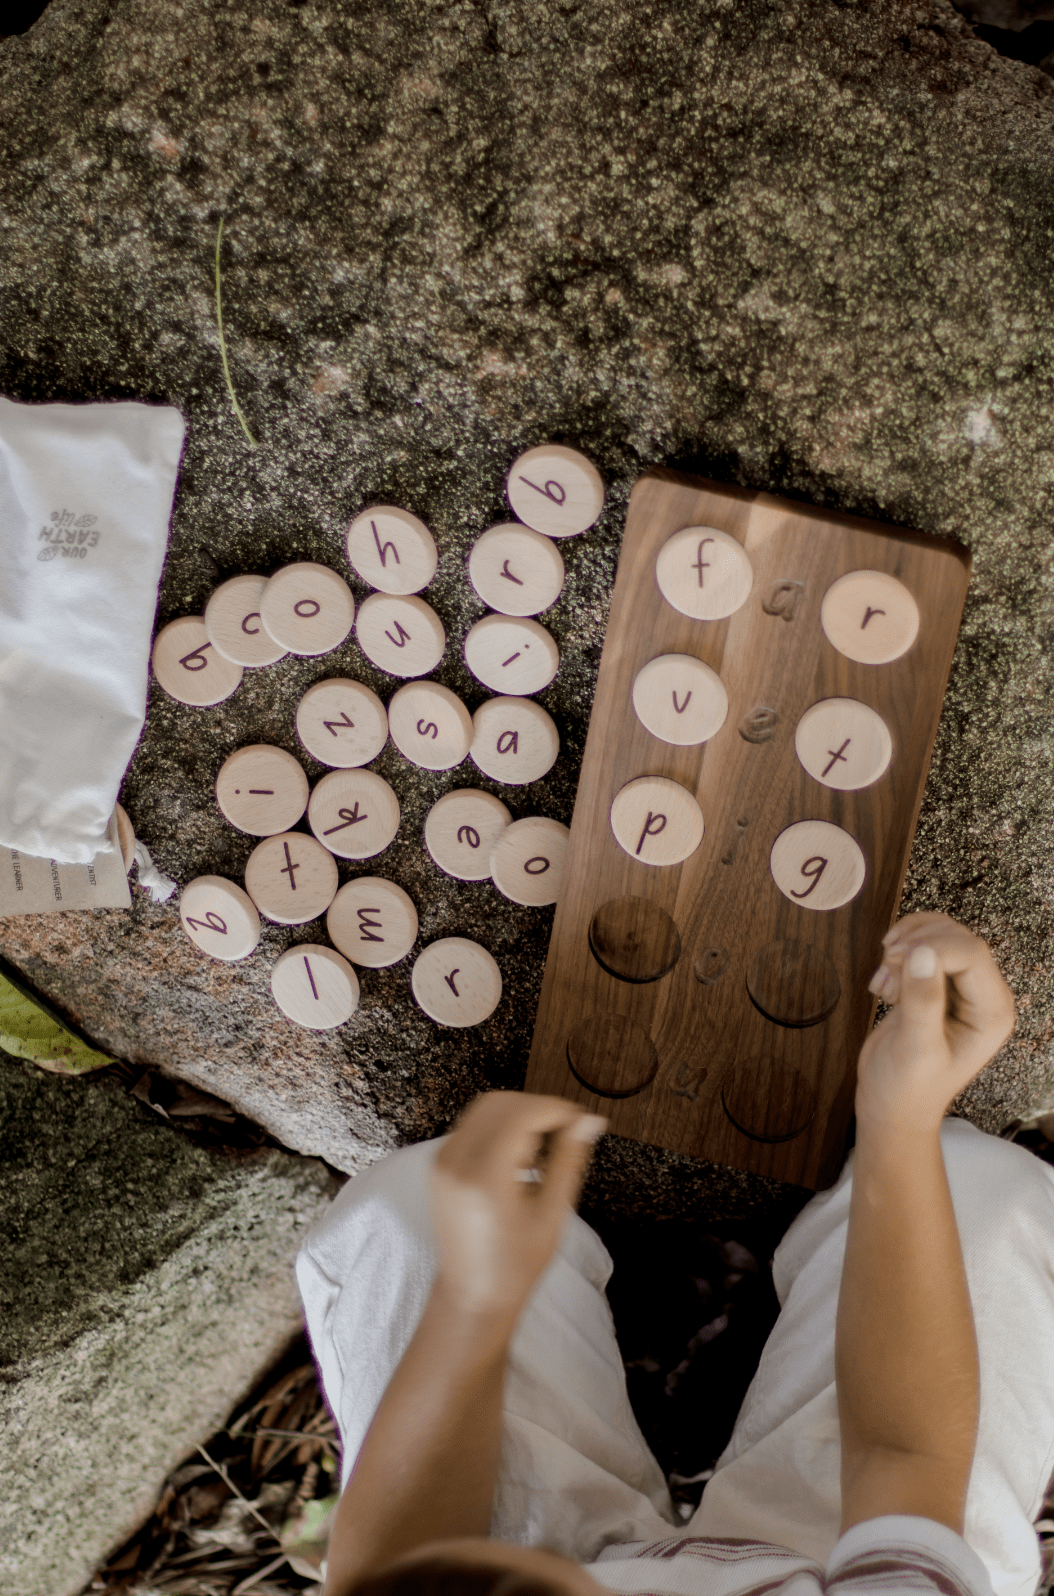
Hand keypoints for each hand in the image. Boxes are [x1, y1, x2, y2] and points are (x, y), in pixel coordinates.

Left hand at [430, 1091, 606, 1324]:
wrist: (472, 1294)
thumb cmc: (514, 1265)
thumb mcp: (551, 1213)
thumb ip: (569, 1160)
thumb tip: (589, 1121)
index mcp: (484, 1177)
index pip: (522, 1114)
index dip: (556, 1109)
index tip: (579, 1120)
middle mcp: (456, 1163)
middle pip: (500, 1103)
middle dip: (537, 1108)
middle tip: (565, 1132)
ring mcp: (442, 1162)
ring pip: (484, 1108)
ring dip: (518, 1115)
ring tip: (541, 1150)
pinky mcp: (439, 1165)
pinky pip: (470, 1126)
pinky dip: (498, 1127)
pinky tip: (519, 1157)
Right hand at [857, 912, 1014, 1130]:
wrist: (891, 1105)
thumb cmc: (908, 1088)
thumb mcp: (916, 1050)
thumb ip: (923, 1002)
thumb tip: (921, 954)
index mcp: (991, 1013)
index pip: (971, 954)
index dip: (932, 948)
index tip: (895, 961)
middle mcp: (982, 997)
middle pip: (957, 939)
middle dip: (917, 944)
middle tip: (887, 969)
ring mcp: (959, 989)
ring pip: (940, 935)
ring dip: (905, 944)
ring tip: (885, 978)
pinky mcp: (936, 985)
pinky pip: (923, 945)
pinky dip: (899, 951)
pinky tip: (885, 977)